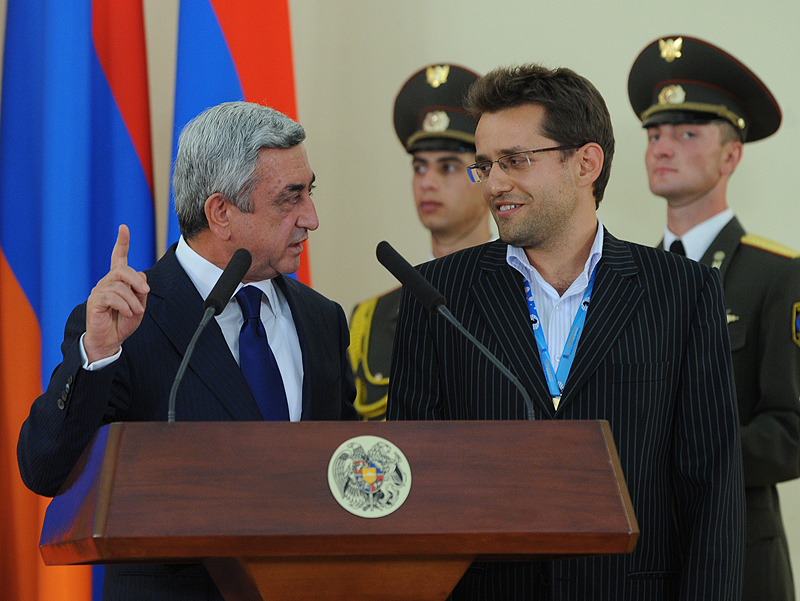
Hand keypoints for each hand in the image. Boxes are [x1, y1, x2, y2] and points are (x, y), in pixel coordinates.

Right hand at [84, 225, 149, 362]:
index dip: (122, 242)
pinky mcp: (94, 300)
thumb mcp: (139, 304)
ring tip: (136, 312)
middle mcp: (107, 281)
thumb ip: (141, 290)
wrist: (111, 340)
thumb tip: (141, 278)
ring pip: (120, 286)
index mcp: (118, 280)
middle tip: (145, 292)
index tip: (123, 228)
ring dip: (133, 300)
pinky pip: (112, 297)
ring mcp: (99, 290)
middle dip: (137, 280)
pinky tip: (127, 314)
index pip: (119, 257)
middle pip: (123, 270)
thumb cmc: (124, 321)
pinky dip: (124, 306)